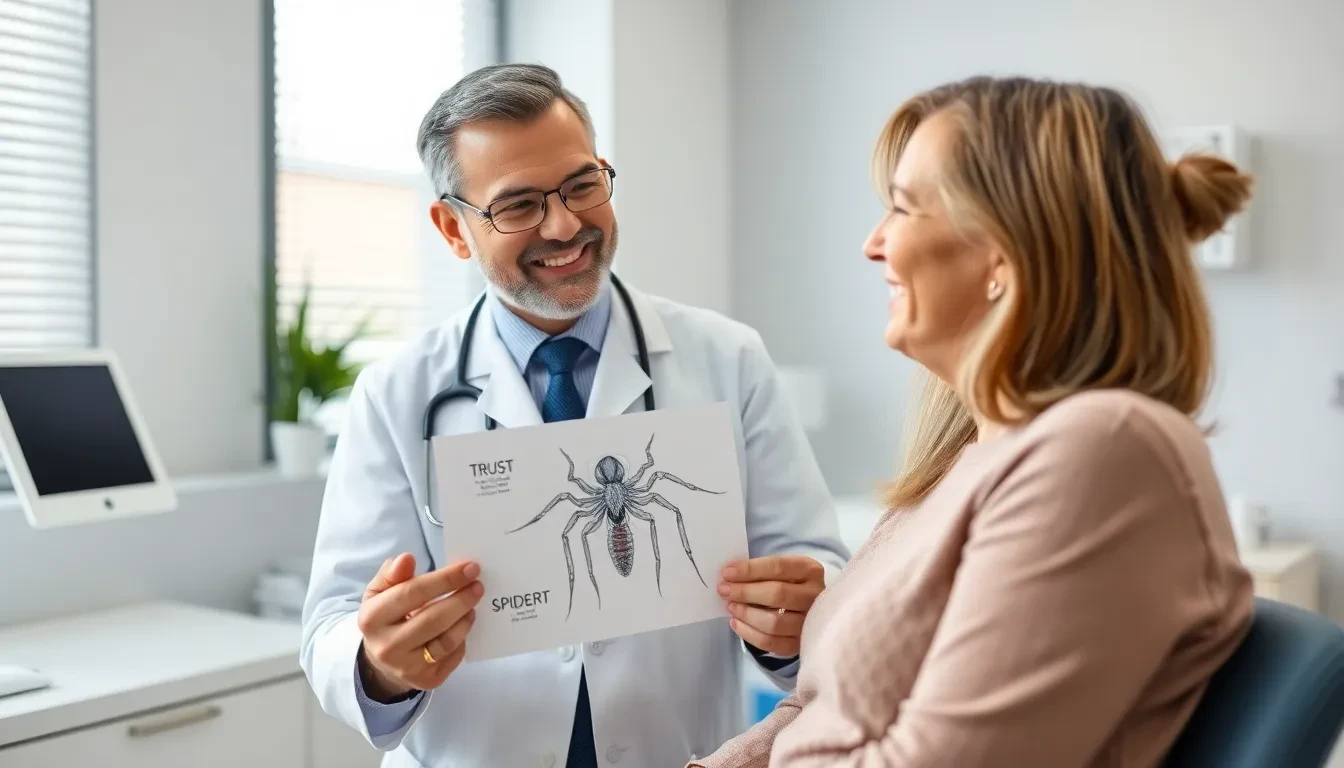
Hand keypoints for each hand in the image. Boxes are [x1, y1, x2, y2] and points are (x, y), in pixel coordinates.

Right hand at [356, 553, 482, 701]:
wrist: (382, 660)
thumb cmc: (385, 618)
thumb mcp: (379, 593)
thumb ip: (392, 574)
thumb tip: (406, 559)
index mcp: (372, 619)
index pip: (413, 593)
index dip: (444, 579)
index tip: (469, 568)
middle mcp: (387, 646)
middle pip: (433, 619)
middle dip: (461, 599)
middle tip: (478, 586)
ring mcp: (407, 668)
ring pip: (446, 641)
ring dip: (465, 620)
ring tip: (473, 605)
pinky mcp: (426, 681)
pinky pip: (453, 657)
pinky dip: (462, 639)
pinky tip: (463, 625)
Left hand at [718, 555, 824, 657]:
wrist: (811, 609)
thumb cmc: (790, 584)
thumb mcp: (784, 571)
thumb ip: (762, 571)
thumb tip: (730, 576)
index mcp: (811, 570)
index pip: (778, 567)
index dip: (750, 569)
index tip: (727, 573)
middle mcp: (815, 596)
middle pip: (777, 594)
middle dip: (745, 592)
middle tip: (724, 591)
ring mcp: (810, 623)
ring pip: (774, 622)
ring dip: (746, 614)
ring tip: (731, 607)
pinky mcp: (800, 644)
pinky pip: (772, 643)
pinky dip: (749, 634)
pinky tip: (736, 623)